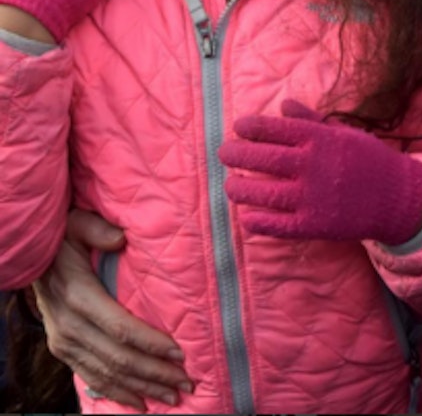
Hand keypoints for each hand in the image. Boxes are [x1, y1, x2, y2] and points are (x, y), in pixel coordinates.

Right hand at [34, 210, 191, 409]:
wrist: (32, 259)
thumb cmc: (63, 239)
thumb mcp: (76, 224)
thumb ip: (97, 229)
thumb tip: (120, 238)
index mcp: (79, 298)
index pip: (121, 329)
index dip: (151, 344)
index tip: (180, 354)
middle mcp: (70, 327)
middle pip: (119, 358)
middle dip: (155, 373)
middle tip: (187, 383)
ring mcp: (64, 342)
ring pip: (107, 374)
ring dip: (142, 387)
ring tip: (173, 397)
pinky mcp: (63, 350)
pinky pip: (91, 377)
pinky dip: (116, 393)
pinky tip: (140, 403)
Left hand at [219, 100, 421, 244]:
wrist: (398, 197)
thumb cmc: (369, 160)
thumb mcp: (345, 133)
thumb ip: (313, 120)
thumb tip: (283, 105)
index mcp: (321, 140)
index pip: (275, 129)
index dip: (251, 127)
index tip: (239, 128)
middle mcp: (313, 166)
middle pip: (262, 158)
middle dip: (236, 154)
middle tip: (225, 153)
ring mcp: (312, 197)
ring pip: (263, 193)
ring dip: (240, 188)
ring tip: (231, 185)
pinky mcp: (314, 225)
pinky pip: (277, 225)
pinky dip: (257, 222)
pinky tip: (247, 216)